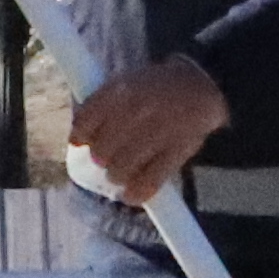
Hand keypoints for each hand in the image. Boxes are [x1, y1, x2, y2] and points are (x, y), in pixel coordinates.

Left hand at [67, 54, 233, 206]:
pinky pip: (149, 181)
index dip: (80, 136)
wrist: (201, 84)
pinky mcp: (178, 150)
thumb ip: (100, 106)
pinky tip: (132, 194)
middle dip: (102, 157)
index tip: (82, 142)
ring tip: (122, 172)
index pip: (85, 122)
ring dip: (117, 175)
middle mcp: (137, 109)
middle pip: (101, 151)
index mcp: (120, 90)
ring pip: (120, 169)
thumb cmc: (154, 89)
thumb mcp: (125, 83)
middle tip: (108, 157)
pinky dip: (136, 193)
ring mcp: (159, 130)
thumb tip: (76, 140)